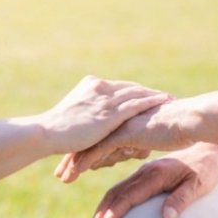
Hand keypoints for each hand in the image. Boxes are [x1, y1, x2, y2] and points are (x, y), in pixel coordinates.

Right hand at [39, 76, 171, 153]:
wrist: (46, 132)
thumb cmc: (56, 130)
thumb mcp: (73, 115)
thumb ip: (86, 113)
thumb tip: (93, 122)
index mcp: (91, 85)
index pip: (120, 87)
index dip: (136, 91)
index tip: (149, 93)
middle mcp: (100, 88)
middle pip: (131, 88)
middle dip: (149, 92)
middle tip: (166, 96)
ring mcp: (105, 99)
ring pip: (136, 94)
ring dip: (155, 96)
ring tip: (171, 99)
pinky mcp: (109, 113)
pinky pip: (136, 104)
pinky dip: (151, 102)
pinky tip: (164, 102)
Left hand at [54, 89, 217, 182]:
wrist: (191, 120)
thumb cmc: (180, 130)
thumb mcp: (154, 138)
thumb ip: (141, 142)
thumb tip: (135, 149)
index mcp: (124, 122)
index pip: (99, 137)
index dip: (85, 150)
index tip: (71, 163)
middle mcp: (118, 123)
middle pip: (89, 141)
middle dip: (73, 157)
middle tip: (59, 173)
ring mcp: (120, 126)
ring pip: (90, 145)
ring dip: (74, 162)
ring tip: (63, 178)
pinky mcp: (124, 133)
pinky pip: (100, 149)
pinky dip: (86, 161)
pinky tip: (75, 173)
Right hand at [86, 143, 217, 217]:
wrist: (207, 149)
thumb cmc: (205, 170)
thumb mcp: (199, 185)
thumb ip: (182, 199)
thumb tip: (166, 217)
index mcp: (156, 175)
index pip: (128, 196)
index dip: (113, 214)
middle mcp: (145, 172)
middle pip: (116, 194)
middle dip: (102, 215)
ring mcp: (143, 172)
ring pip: (116, 191)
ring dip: (103, 210)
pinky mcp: (144, 174)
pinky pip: (122, 188)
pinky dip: (111, 202)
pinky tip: (107, 214)